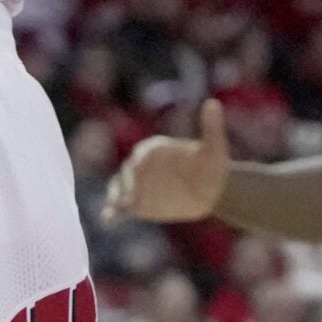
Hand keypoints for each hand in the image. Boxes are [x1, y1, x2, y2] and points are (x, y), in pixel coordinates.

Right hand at [103, 97, 230, 222]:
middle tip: (130, 195)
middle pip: (128, 171)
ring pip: (119, 187)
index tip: (139, 168)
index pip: (143, 152)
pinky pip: (120, 207)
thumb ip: (212, 127)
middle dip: (127, 181)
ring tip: (117, 206)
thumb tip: (213, 102)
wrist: (209, 190)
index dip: (140, 159)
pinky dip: (112, 211)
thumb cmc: (211, 164)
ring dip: (115, 195)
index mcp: (156, 147)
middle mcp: (142, 165)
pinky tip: (107, 218)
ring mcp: (138, 185)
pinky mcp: (137, 204)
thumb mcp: (214, 147)